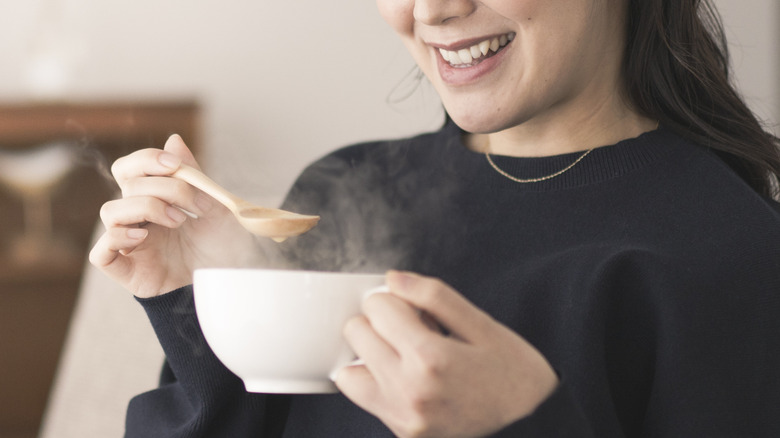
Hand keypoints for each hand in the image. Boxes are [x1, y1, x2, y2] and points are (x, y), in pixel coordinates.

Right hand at [89, 135, 261, 297]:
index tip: (174, 165)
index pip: (130, 168)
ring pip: (109, 212)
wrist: (229, 282)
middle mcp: (138, 218)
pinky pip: (100, 252)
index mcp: (154, 198)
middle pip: (127, 185)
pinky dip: (117, 239)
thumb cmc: (222, 246)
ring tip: (179, 222)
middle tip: (195, 205)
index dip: (146, 160)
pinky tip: (145, 237)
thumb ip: (193, 175)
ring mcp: (129, 243)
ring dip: (145, 208)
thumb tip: (174, 139)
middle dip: (164, 187)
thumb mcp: (215, 207)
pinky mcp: (126, 270)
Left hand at [335, 271, 558, 437]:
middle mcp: (409, 391)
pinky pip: (367, 400)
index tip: (413, 308)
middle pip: (356, 334)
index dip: (395, 299)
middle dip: (380, 323)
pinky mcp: (402, 434)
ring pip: (348, 373)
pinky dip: (378, 383)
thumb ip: (435, 297)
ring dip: (370, 356)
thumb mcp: (484, 326)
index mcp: (430, 358)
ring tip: (405, 356)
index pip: (376, 307)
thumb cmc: (514, 375)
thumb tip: (394, 279)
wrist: (532, 427)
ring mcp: (403, 418)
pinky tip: (410, 379)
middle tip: (413, 330)